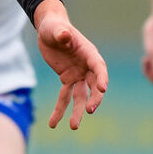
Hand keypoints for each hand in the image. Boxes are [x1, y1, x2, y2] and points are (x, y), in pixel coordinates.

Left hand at [33, 0, 107, 129]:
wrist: (49, 30)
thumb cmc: (55, 27)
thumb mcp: (55, 29)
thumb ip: (61, 33)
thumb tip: (65, 35)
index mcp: (88, 52)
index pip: (98, 67)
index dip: (102, 78)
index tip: (103, 89)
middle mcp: (86, 66)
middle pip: (94, 85)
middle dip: (94, 99)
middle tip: (90, 111)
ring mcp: (78, 75)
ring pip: (81, 96)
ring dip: (78, 111)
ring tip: (73, 126)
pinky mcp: (67, 80)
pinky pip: (64, 97)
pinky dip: (60, 110)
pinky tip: (53, 123)